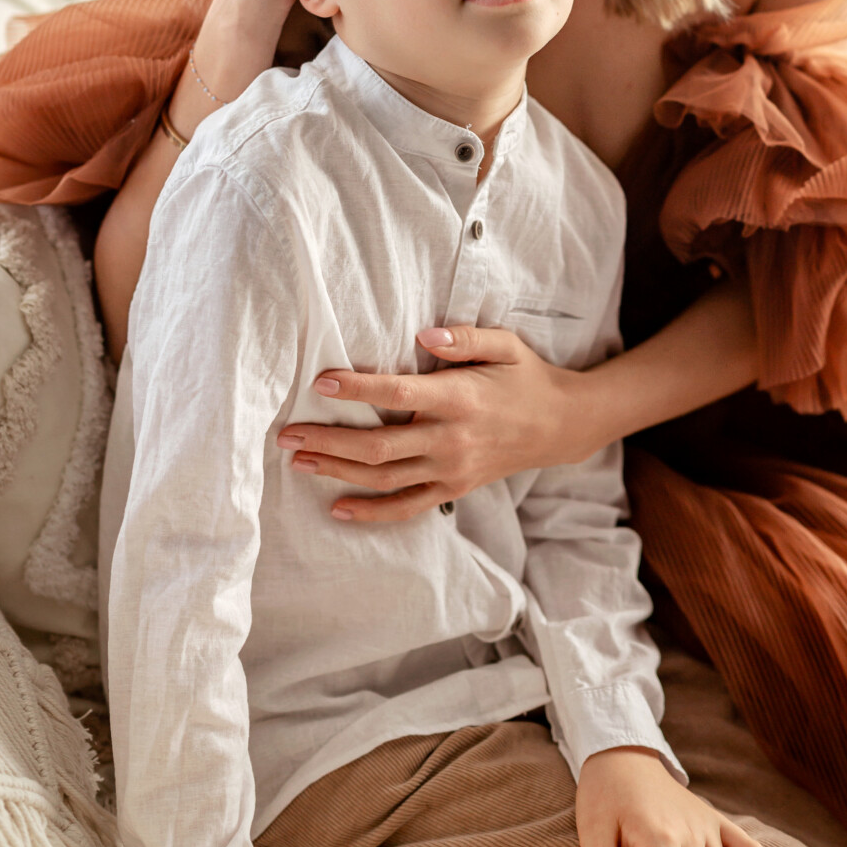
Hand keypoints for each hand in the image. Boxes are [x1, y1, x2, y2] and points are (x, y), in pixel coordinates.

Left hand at [277, 325, 588, 520]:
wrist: (560, 425)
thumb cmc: (526, 376)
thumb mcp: (505, 344)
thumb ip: (463, 338)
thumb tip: (422, 334)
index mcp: (460, 398)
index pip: (398, 393)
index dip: (357, 388)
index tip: (320, 381)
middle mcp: (451, 439)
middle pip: (378, 446)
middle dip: (328, 440)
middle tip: (286, 433)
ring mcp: (451, 470)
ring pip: (384, 478)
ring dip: (337, 471)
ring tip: (299, 460)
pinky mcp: (453, 490)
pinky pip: (406, 507)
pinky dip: (371, 512)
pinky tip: (338, 508)